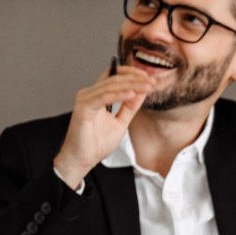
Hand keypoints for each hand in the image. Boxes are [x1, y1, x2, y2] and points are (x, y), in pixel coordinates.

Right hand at [53, 64, 151, 188]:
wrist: (82, 160)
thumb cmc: (95, 143)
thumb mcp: (120, 122)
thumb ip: (129, 108)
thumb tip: (141, 92)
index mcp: (97, 96)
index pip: (114, 77)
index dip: (132, 74)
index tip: (149, 78)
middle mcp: (90, 94)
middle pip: (114, 78)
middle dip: (135, 79)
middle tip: (153, 81)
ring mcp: (85, 99)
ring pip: (110, 85)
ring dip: (131, 85)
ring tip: (146, 86)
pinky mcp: (83, 107)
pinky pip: (103, 97)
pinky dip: (118, 94)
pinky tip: (132, 94)